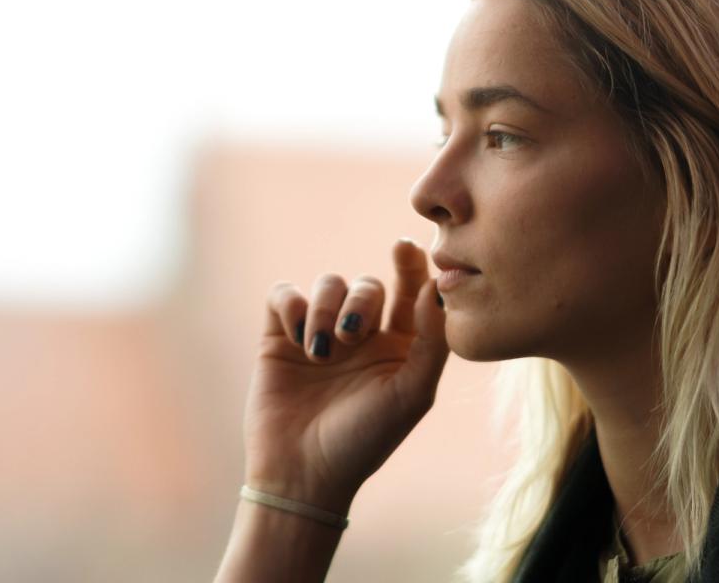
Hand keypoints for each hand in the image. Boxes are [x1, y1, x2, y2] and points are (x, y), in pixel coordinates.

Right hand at [242, 238, 448, 513]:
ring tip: (320, 350)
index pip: (409, 290)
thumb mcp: (412, 394)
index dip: (410, 263)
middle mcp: (361, 335)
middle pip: (367, 285)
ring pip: (328, 283)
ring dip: (326, 308)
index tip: (404, 245)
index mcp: (399, 345)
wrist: (303, 473)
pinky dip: (292, 306)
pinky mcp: (280, 337)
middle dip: (360, 301)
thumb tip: (439, 287)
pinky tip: (297, 339)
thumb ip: (432, 340)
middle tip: (350, 337)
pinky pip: (285, 295)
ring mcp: (320, 333)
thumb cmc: (365, 439)